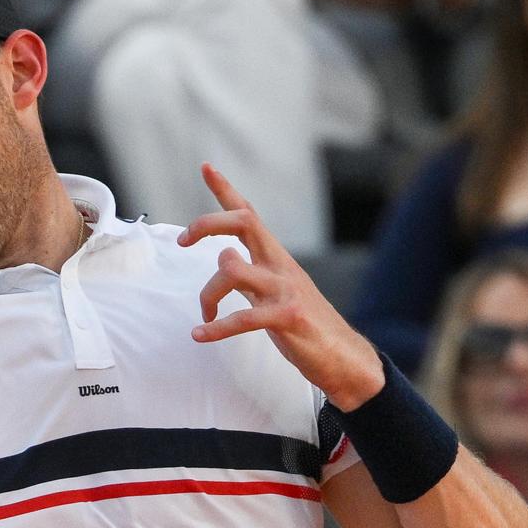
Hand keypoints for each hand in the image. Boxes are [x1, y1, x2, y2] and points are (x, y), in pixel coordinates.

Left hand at [177, 164, 384, 408]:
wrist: (344, 359)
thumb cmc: (304, 327)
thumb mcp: (273, 293)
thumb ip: (251, 273)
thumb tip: (226, 256)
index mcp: (276, 259)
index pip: (250, 215)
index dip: (226, 190)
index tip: (206, 167)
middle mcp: (281, 266)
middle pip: (243, 223)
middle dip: (207, 224)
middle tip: (183, 241)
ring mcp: (286, 289)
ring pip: (232, 269)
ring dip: (208, 294)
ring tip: (205, 316)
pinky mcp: (289, 317)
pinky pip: (243, 317)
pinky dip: (216, 327)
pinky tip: (200, 335)